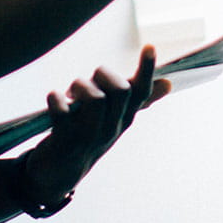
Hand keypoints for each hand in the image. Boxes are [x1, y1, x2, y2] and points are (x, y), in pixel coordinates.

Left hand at [21, 46, 171, 204]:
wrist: (57, 176)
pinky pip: (63, 113)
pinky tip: (53, 98)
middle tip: (89, 81)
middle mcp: (112, 128)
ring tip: (69, 92)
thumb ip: (137, 100)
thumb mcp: (114, 119)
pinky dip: (56, 99)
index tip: (149, 46)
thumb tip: (169, 83)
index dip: (147, 70)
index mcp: (124, 119)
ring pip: (96, 99)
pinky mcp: (65, 144)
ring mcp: (90, 138)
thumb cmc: (87, 136)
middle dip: (103, 75)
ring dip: (80, 86)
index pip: (142, 93)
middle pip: (121, 90)